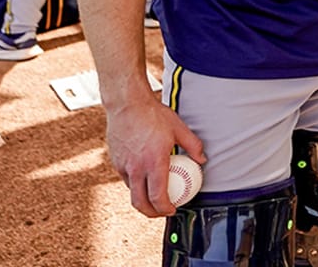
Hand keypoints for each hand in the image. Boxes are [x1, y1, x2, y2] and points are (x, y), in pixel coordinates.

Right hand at [104, 93, 204, 216]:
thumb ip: (193, 145)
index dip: (165, 208)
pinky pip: (125, 179)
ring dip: (143, 198)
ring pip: (132, 192)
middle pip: (140, 203)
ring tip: (154, 197)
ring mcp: (123, 166)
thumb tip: (202, 160)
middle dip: (151, 213)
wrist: (126, 105)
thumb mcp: (179, 128)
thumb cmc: (153, 115)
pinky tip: (144, 177)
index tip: (173, 210)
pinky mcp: (115, 161)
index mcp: (153, 162)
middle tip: (162, 212)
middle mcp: (136, 168)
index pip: (157, 196)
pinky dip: (135, 184)